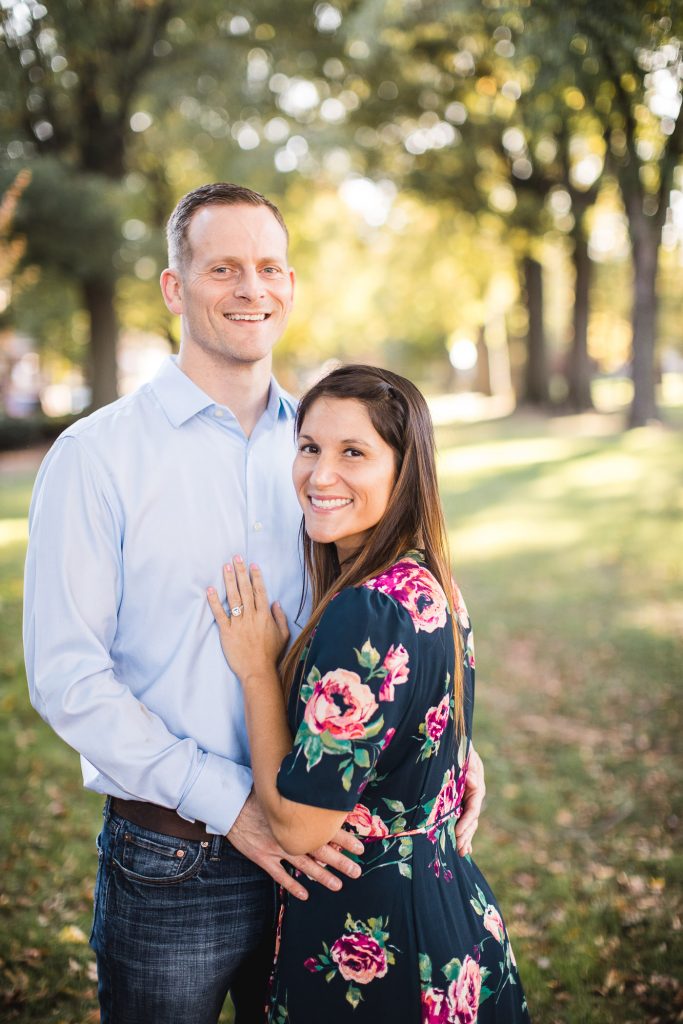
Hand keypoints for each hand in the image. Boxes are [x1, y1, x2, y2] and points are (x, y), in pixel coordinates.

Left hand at [207, 557, 288, 682]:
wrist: (258, 671)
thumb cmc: (271, 655)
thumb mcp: (283, 635)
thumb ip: (280, 617)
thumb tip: (275, 603)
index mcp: (265, 616)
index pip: (260, 592)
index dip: (256, 577)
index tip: (252, 565)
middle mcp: (252, 616)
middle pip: (246, 590)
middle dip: (241, 572)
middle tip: (236, 558)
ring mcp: (239, 623)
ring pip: (234, 598)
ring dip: (229, 581)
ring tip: (225, 567)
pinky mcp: (227, 632)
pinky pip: (220, 614)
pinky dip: (214, 602)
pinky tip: (210, 590)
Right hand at [228, 793, 363, 900]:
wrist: (230, 803)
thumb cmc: (257, 793)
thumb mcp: (281, 789)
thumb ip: (300, 796)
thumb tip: (320, 795)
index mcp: (296, 817)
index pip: (326, 829)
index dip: (344, 839)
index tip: (360, 847)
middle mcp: (289, 834)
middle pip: (320, 850)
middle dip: (340, 861)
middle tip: (356, 871)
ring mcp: (276, 847)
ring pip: (304, 865)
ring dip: (322, 876)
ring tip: (338, 885)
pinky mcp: (262, 857)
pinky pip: (279, 875)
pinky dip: (292, 885)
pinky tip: (304, 894)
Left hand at [455, 745, 484, 856]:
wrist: (454, 743)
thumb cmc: (458, 748)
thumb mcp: (464, 754)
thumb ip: (469, 767)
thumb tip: (473, 780)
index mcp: (476, 786)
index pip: (473, 809)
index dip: (467, 822)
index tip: (458, 833)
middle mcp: (474, 795)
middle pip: (472, 819)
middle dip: (466, 835)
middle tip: (459, 850)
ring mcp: (468, 799)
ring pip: (469, 822)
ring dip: (465, 838)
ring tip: (461, 852)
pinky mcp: (461, 800)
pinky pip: (464, 819)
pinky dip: (464, 833)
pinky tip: (465, 848)